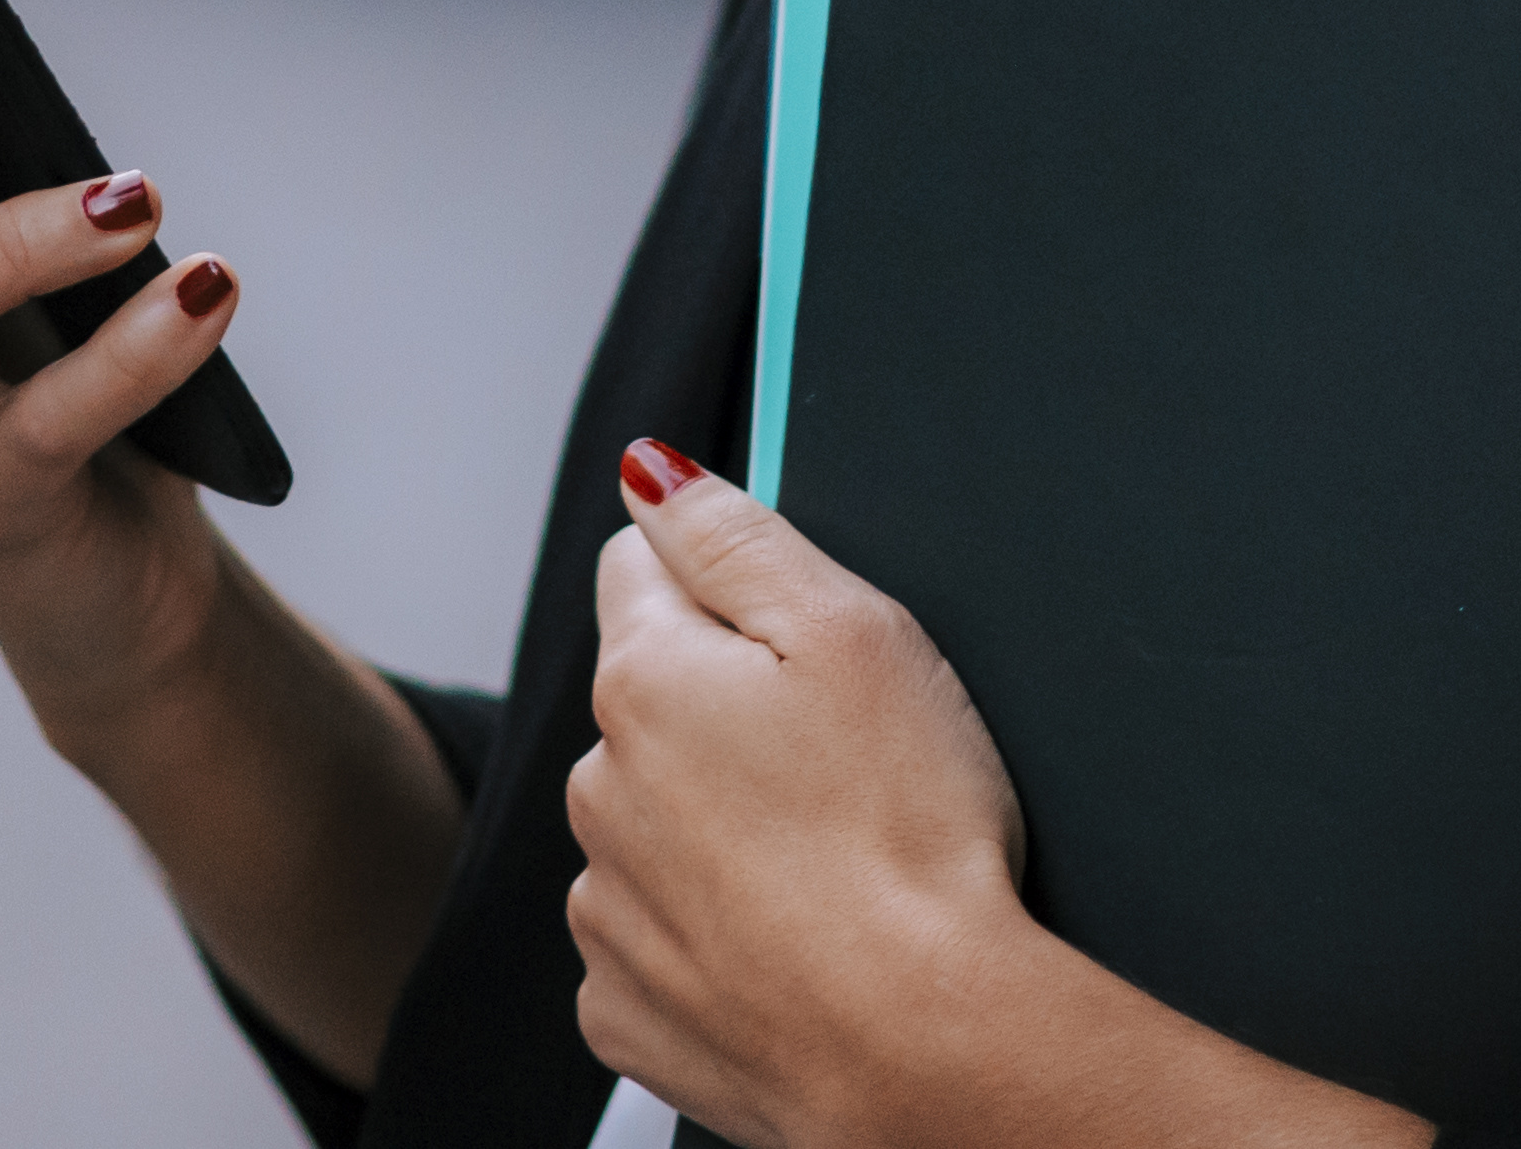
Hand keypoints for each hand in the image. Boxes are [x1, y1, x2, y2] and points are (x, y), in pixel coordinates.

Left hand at [565, 442, 1034, 1145]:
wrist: (922, 1047)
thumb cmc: (907, 836)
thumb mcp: (854, 630)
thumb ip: (737, 536)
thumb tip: (649, 473)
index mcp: (644, 680)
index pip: (640, 570)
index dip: (724, 585)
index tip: (793, 635)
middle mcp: (599, 790)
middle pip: (652, 704)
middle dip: (725, 713)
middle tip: (839, 762)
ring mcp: (606, 909)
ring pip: (654, 824)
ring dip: (717, 828)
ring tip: (827, 864)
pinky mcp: (629, 1010)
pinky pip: (659, 941)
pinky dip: (715, 936)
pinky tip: (793, 943)